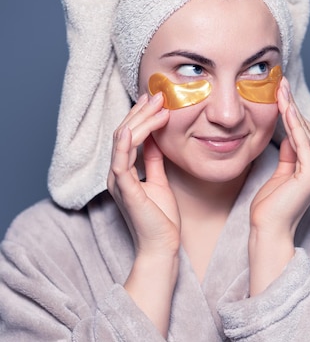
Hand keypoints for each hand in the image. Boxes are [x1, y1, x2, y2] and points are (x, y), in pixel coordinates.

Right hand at [107, 92, 180, 257]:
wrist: (162, 246)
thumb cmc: (161, 218)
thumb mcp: (159, 180)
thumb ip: (154, 160)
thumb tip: (155, 139)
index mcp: (123, 172)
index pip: (128, 136)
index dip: (140, 116)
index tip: (154, 100)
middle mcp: (116, 174)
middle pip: (124, 133)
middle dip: (141, 112)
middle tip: (158, 95)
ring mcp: (118, 181)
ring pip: (122, 141)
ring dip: (140, 120)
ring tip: (156, 104)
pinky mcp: (125, 191)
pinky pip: (121, 163)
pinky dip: (125, 144)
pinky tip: (133, 129)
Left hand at [249, 77, 309, 293]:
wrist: (267, 230)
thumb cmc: (269, 208)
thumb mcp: (278, 175)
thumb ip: (287, 157)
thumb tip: (288, 138)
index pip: (303, 133)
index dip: (291, 112)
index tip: (280, 92)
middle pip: (305, 129)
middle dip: (292, 105)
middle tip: (280, 82)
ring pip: (304, 132)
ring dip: (292, 109)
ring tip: (281, 89)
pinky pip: (302, 143)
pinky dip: (294, 125)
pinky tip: (285, 108)